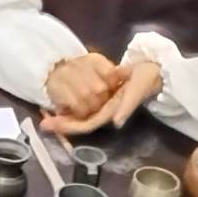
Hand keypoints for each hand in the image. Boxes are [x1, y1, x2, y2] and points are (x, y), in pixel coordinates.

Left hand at [41, 60, 161, 134]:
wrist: (154, 70)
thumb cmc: (146, 80)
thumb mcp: (137, 90)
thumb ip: (127, 107)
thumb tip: (116, 122)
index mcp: (112, 112)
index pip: (86, 124)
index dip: (69, 127)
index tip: (51, 125)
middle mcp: (105, 110)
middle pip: (80, 122)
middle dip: (62, 124)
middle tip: (43, 123)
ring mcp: (103, 103)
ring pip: (80, 114)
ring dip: (64, 115)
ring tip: (47, 115)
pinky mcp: (102, 94)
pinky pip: (83, 103)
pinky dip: (71, 104)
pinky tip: (60, 102)